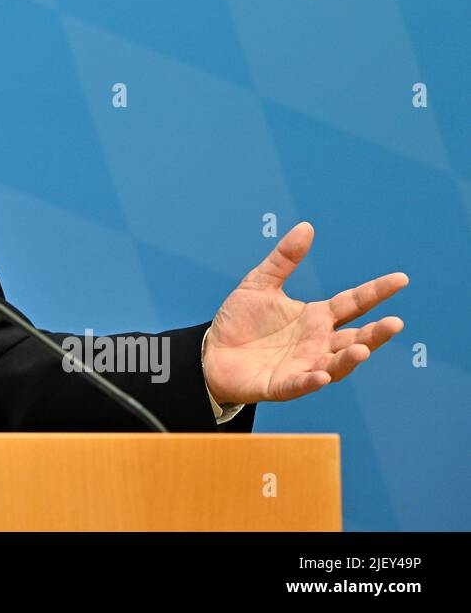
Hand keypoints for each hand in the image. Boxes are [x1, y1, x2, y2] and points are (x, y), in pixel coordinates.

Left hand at [203, 222, 406, 404]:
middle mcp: (316, 343)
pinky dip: (311, 381)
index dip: (375, 292)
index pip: (352, 303)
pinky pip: (300, 384)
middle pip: (353, 337)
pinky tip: (321, 376)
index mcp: (315, 317)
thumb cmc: (239, 321)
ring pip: (334, 364)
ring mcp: (302, 365)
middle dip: (375, 333)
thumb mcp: (259, 283)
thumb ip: (283, 259)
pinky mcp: (281, 385)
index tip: (401, 279)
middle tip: (395, 323)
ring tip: (363, 349)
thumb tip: (306, 227)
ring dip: (349, 359)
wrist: (211, 353)